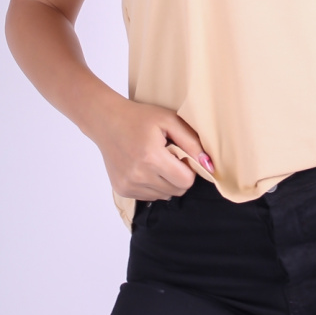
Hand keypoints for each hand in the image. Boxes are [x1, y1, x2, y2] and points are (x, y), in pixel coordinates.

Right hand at [89, 97, 214, 200]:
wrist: (106, 122)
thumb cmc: (139, 118)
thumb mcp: (169, 120)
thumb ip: (192, 143)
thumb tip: (209, 166)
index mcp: (151, 158)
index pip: (186, 181)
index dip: (189, 168)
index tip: (181, 155)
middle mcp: (138, 176)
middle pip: (177, 191)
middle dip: (179, 176)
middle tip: (169, 156)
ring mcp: (128, 185)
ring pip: (164, 196)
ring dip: (166, 182)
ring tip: (156, 160)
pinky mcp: (122, 190)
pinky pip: (150, 197)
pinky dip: (153, 185)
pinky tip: (145, 167)